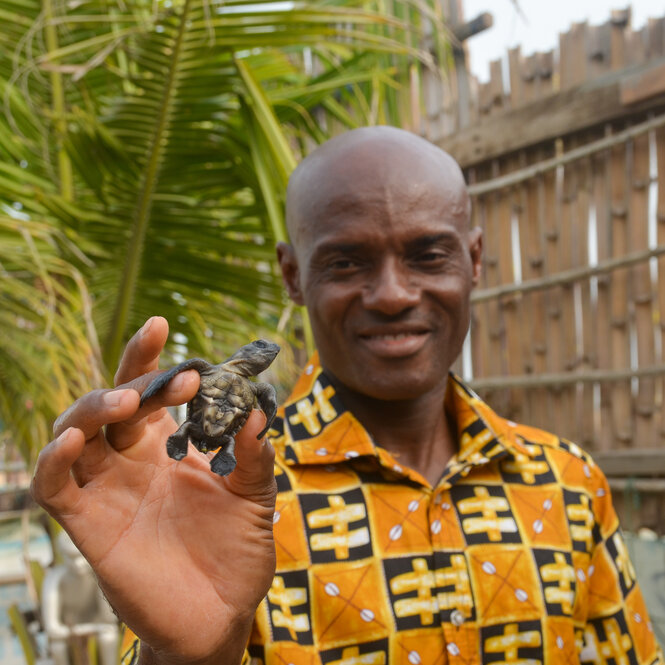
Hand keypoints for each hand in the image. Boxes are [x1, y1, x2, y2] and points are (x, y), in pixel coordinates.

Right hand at [31, 317, 276, 664]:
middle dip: (131, 377)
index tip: (165, 325)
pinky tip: (72, 441)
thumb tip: (258, 409)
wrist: (221, 616)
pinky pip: (55, 488)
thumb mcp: (255, 497)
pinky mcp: (89, 526)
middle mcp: (131, 462)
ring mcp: (107, 491)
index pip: (148, 391)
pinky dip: (54, 462)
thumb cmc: (237, 551)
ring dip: (91, 409)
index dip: (151, 359)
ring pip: (74, 434)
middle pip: (110, 403)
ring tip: (124, 400)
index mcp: (166, 447)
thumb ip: (255, 455)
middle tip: (171, 372)